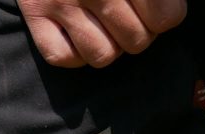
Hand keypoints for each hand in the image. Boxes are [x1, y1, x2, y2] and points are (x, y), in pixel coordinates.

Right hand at [18, 0, 186, 67]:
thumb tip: (170, 12)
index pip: (166, 17)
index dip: (167, 14)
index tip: (159, 5)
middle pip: (137, 40)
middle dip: (140, 30)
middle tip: (131, 12)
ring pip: (103, 55)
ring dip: (111, 44)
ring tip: (108, 22)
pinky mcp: (34, 10)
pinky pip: (63, 57)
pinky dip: (76, 52)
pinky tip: (81, 32)